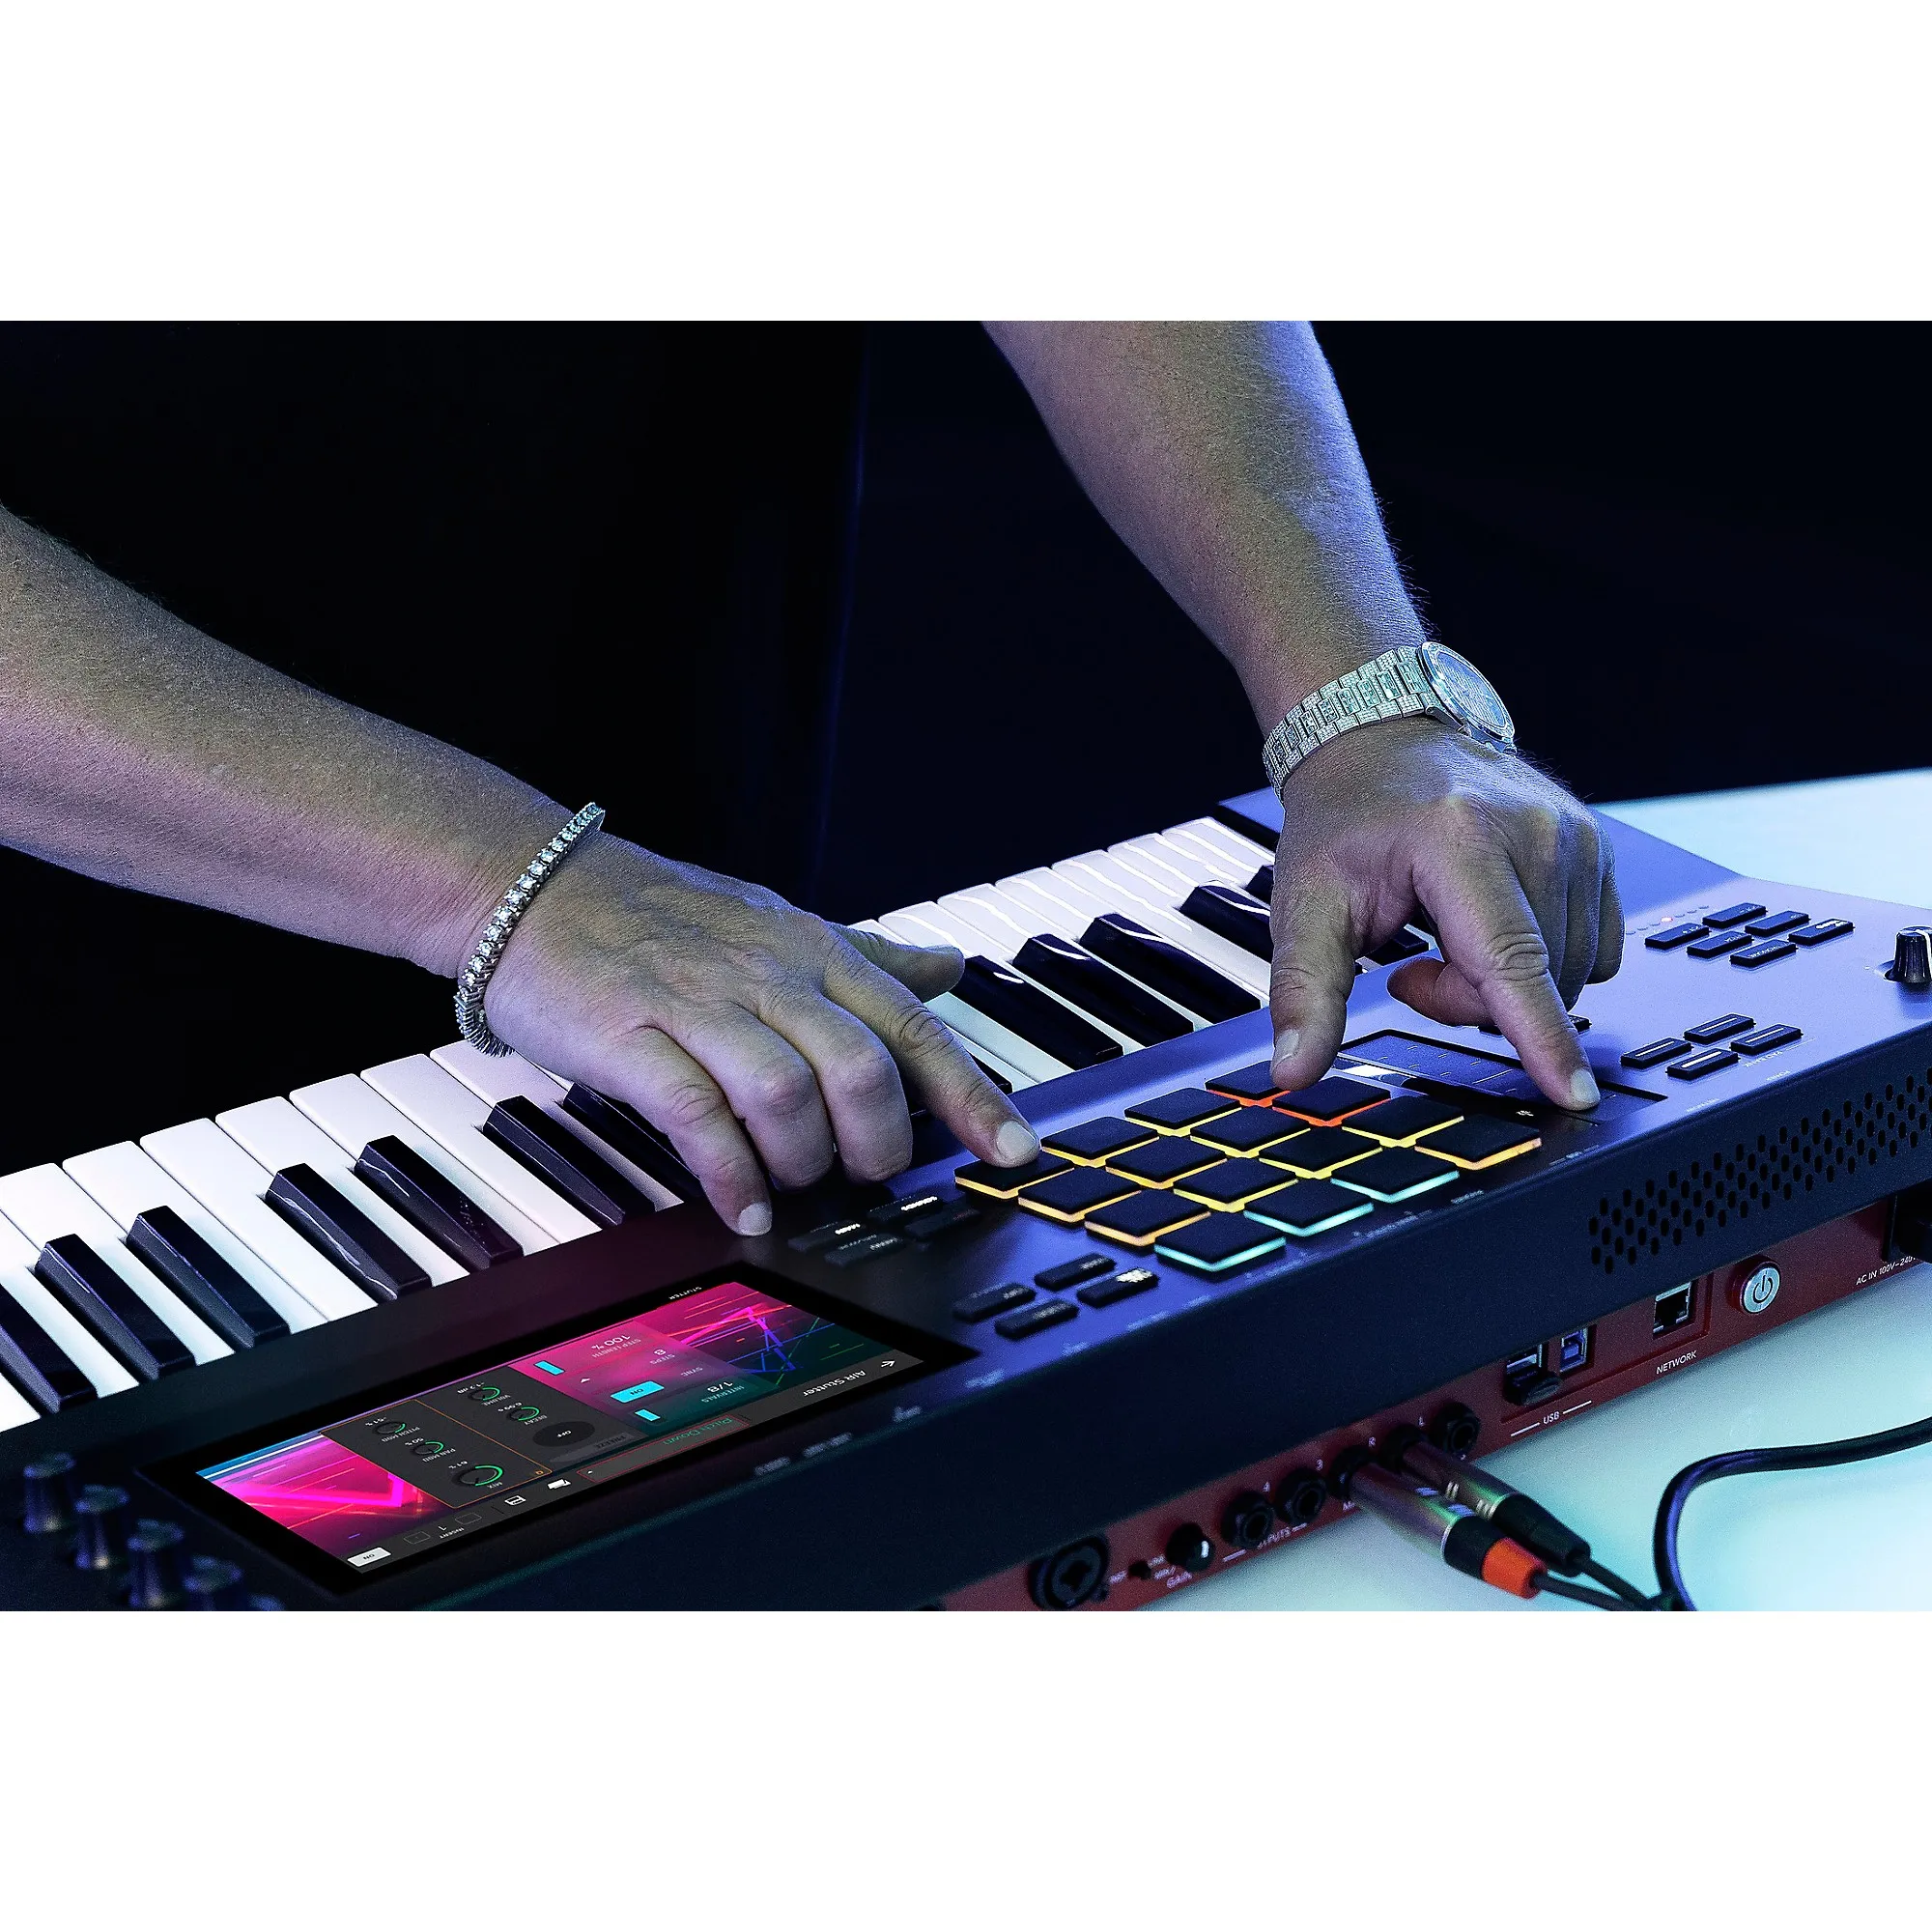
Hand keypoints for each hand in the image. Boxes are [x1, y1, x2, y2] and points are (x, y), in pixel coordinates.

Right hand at [477, 833, 1039, 1231]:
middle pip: (860, 1068)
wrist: (535, 886)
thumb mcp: (778, 922)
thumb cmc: (662, 915)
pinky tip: (744, 1202)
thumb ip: (866, 956)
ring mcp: (697, 1005)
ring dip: (803, 1160)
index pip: (911, 1026)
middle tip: (864, 1173)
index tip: (1012, 1150)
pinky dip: (730, 1172)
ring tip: (794, 1184)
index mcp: (813, 951)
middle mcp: (767, 975)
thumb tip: (950, 968)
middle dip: (877, 1141)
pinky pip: (696, 1115)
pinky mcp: (630, 1038)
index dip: (970, 1094)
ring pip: (786, 1094)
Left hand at [1266, 718, 1622, 1108]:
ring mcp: (1576, 837)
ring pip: (1568, 974)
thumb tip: (1292, 1070)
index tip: (1574, 1096)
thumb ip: (1303, 993)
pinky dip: (1541, 963)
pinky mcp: (1597, 848)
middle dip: (1468, 1000)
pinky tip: (1490, 928)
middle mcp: (1533, 833)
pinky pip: (1592, 950)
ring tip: (1446, 937)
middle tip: (1411, 965)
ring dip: (1505, 985)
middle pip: (1532, 983)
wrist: (1381, 741)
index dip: (1540, 1037)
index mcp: (1460, 840)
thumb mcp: (1305, 904)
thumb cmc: (1345, 819)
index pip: (1510, 961)